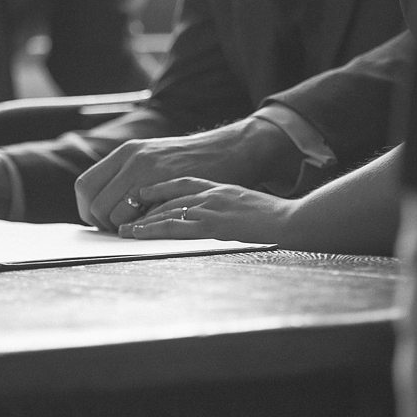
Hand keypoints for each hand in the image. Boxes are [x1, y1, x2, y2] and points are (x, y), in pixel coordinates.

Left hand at [75, 115, 299, 231]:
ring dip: (120, 229)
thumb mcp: (151, 155)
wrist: (229, 149)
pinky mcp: (171, 191)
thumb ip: (127, 172)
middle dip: (100, 223)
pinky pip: (144, 219)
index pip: (85, 185)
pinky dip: (139, 230)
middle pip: (97, 203)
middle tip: (113, 232)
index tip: (96, 220)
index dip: (86, 208)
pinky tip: (141, 233)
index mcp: (127, 152)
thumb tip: (104, 195)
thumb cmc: (191, 158)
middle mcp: (135, 160)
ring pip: (116, 214)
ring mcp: (154, 175)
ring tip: (129, 234)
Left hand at [117, 177, 296, 243]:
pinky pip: (177, 227)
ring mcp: (212, 209)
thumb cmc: (276, 216)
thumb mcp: (249, 203)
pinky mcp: (213, 225)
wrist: (292, 219)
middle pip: (170, 199)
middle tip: (124, 216)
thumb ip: (231, 206)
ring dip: (144, 222)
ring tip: (125, 230)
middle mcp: (212, 194)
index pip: (183, 183)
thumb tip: (225, 215)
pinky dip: (156, 230)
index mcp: (220, 188)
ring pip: (168, 212)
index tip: (143, 192)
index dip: (160, 187)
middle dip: (145, 208)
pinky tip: (141, 233)